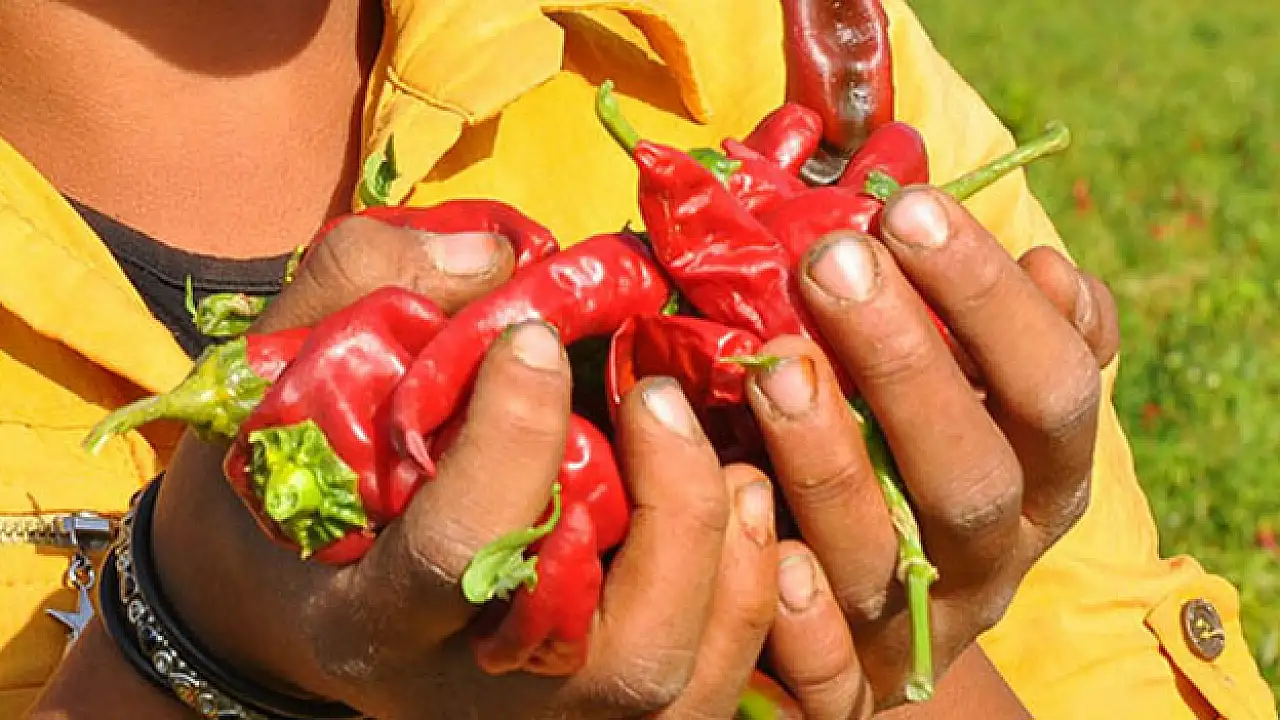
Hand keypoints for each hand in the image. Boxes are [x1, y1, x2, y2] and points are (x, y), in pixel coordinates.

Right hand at [150, 217, 779, 717]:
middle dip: (669, 511)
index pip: (463, 554)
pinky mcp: (595, 714)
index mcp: (370, 619)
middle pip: (613, 657)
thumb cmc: (284, 481)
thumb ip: (368, 287)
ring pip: (676, 682)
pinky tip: (749, 507)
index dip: (516, 438)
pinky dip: (752, 600)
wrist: (284, 598)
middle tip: (659, 396)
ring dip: (729, 556)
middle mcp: (466, 696)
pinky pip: (708, 692)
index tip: (533, 336)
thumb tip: (504, 258)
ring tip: (729, 454)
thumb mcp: (278, 373)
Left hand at [741, 185, 1118, 714]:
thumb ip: (1013, 333)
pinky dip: (796, 608)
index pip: (1052, 387)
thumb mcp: (984, 400)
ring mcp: (917, 625)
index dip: (989, 299)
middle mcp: (992, 555)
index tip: (908, 208)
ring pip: (884, 556)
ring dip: (828, 459)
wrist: (886, 619)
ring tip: (774, 366)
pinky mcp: (846, 685)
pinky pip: (825, 666)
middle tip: (832, 262)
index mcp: (1044, 476)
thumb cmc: (921, 461)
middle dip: (905, 363)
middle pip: (971, 473)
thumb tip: (1056, 268)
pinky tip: (754, 527)